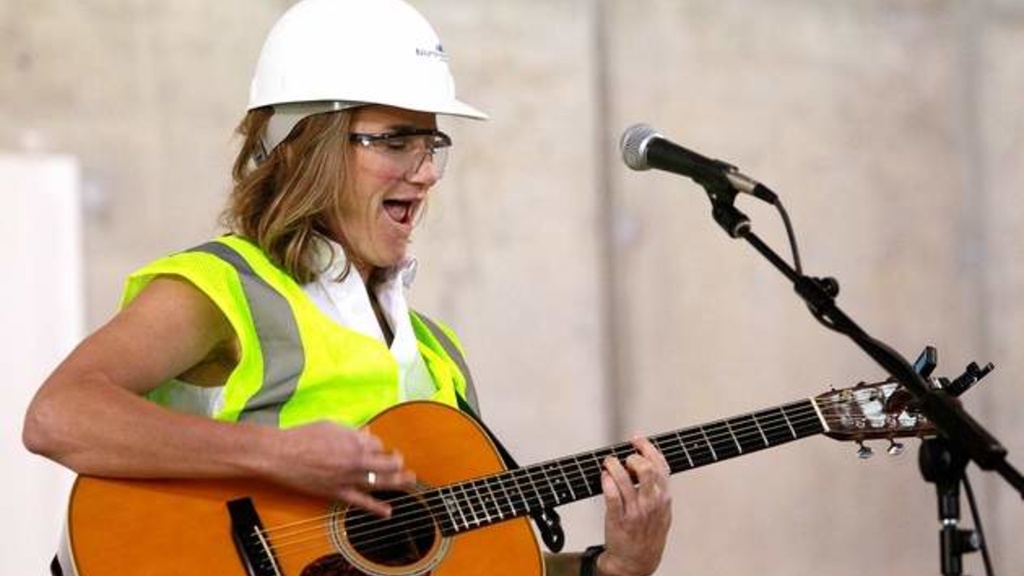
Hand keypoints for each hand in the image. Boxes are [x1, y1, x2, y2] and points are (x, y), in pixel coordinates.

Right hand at [261, 421, 414, 516]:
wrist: (281, 454)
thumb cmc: (303, 436)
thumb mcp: (331, 426)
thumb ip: (350, 432)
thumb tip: (365, 434)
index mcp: (356, 440)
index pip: (378, 443)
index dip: (378, 446)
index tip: (375, 448)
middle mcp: (357, 458)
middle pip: (389, 462)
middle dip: (397, 461)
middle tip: (400, 462)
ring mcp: (350, 477)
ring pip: (382, 481)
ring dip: (399, 481)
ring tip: (410, 481)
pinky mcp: (338, 492)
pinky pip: (362, 502)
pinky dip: (377, 508)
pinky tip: (388, 511)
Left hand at [598, 436, 672, 575]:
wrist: (636, 562)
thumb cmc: (647, 534)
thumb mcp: (662, 511)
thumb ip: (658, 488)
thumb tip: (649, 461)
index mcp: (664, 498)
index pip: (660, 466)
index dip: (648, 448)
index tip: (637, 439)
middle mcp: (651, 503)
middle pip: (646, 470)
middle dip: (633, 458)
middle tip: (624, 458)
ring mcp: (635, 512)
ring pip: (625, 480)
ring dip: (614, 466)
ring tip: (609, 464)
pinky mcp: (618, 519)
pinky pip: (612, 496)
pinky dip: (606, 482)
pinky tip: (604, 477)